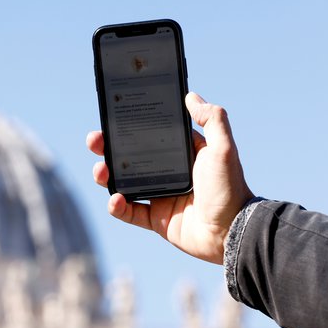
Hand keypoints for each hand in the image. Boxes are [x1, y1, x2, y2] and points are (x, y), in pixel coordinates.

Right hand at [86, 92, 253, 263]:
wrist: (232, 232)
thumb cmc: (230, 188)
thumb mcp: (223, 148)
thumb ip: (211, 120)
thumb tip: (190, 95)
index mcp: (180, 154)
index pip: (148, 135)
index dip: (128, 127)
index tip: (112, 118)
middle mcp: (167, 172)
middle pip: (128, 156)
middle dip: (107, 147)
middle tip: (94, 140)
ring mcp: (158, 196)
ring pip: (122, 182)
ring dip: (106, 175)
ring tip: (101, 171)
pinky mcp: (154, 219)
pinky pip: (128, 211)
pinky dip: (116, 206)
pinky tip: (115, 199)